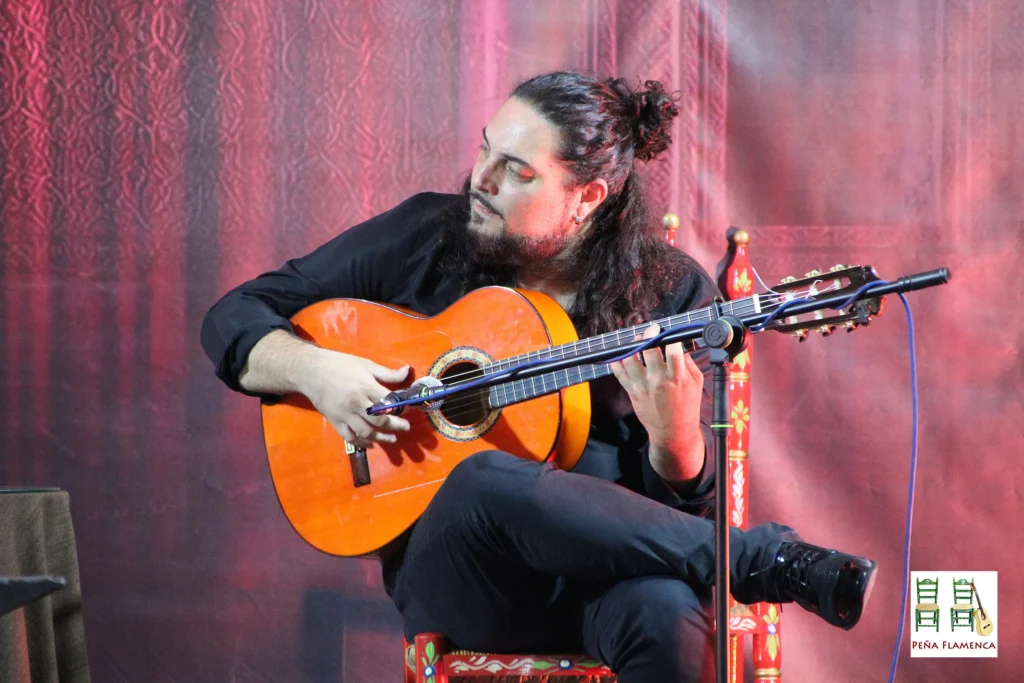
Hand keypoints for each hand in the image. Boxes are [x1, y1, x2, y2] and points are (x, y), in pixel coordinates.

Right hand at [300, 349, 411, 448]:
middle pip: (380, 420)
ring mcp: (345, 414)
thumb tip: (407, 371)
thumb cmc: (341, 364)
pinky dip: (361, 443)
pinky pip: (350, 437)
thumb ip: (387, 373)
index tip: (408, 410)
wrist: (311, 371)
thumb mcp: (366, 364)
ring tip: (392, 439)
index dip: (401, 408)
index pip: (388, 402)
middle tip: (406, 427)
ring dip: (381, 438)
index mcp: (366, 387)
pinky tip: (371, 444)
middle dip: (396, 425)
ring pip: (366, 432)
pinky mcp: (335, 421)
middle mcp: (356, 403)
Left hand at [610, 323, 704, 480]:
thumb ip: (688, 362)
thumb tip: (678, 344)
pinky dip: (616, 360)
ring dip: (631, 345)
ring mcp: (642, 386)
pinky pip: (619, 372)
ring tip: (636, 340)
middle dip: (649, 334)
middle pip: (648, 350)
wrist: (673, 433)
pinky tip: (620, 353)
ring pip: (629, 358)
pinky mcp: (632, 392)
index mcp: (678, 377)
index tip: (667, 332)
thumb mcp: (696, 383)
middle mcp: (658, 380)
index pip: (672, 349)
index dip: (669, 337)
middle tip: (651, 329)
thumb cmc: (687, 407)